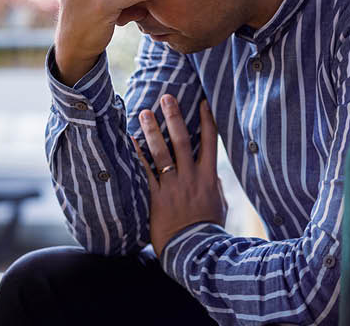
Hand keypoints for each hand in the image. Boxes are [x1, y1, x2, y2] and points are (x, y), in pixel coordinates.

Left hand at [133, 95, 227, 256]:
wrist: (195, 250)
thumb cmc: (209, 229)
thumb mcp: (219, 204)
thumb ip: (216, 186)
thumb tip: (214, 174)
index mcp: (209, 177)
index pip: (210, 142)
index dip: (208, 120)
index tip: (204, 102)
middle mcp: (191, 177)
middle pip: (182, 141)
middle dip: (174, 117)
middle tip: (166, 97)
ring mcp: (173, 187)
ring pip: (161, 153)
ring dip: (152, 131)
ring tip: (144, 112)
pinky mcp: (156, 198)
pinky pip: (144, 173)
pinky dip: (137, 156)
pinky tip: (130, 142)